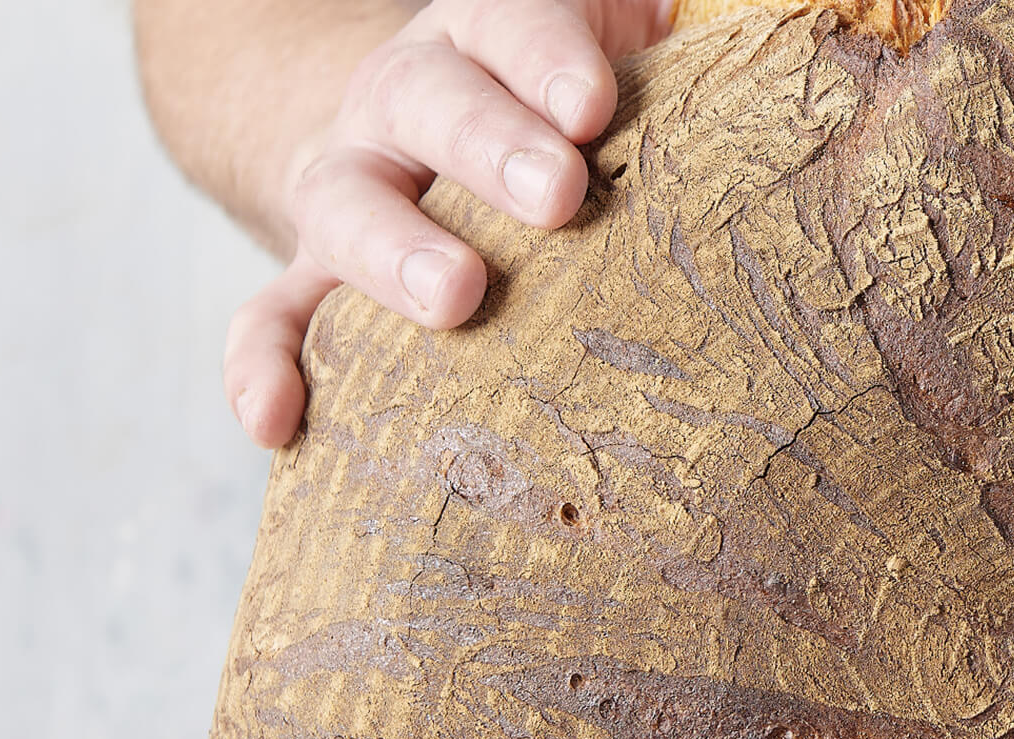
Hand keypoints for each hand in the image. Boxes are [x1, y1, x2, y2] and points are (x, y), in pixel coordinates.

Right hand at [224, 0, 677, 445]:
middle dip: (491, 145)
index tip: (593, 106)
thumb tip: (750, 62)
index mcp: (483, 36)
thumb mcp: (608, 55)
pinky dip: (263, 366)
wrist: (430, 130)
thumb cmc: (560, 112)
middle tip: (559, 196)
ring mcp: (348, 188)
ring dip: (395, 250)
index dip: (546, 58)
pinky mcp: (314, 275)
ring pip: (346, 205)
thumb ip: (661, 56)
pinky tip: (276, 424)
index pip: (508, 24)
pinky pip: (272, 316)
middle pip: (428, 103)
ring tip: (456, 297)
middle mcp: (403, 101)